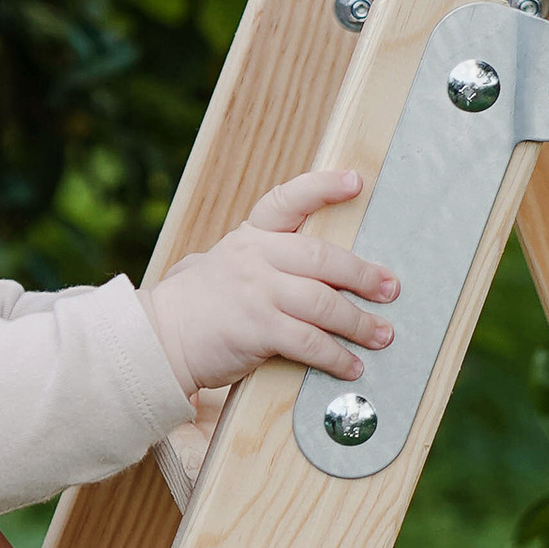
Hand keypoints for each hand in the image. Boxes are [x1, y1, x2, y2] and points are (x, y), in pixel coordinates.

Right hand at [141, 166, 398, 395]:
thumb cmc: (198, 308)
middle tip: (390, 288)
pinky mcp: (257, 328)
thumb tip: (319, 276)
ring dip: (359, 323)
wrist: (159, 338)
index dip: (323, 188)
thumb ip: (264, 262)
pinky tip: (350, 366)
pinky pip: (309, 341)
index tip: (356, 181)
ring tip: (381, 335)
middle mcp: (255, 257)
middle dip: (363, 275)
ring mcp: (257, 291)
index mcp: (249, 237)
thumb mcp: (226, 267)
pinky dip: (336, 356)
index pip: (287, 201)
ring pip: (324, 303)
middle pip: (323, 258)